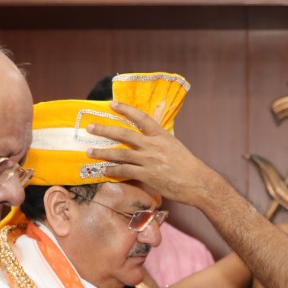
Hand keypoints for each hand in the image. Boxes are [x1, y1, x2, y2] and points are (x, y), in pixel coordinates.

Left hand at [85, 102, 225, 208]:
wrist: (198, 183)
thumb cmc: (189, 167)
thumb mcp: (175, 147)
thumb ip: (160, 143)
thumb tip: (149, 141)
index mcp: (162, 136)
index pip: (141, 118)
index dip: (126, 110)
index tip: (112, 104)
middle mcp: (153, 145)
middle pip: (124, 134)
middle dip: (105, 129)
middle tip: (90, 127)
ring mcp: (149, 160)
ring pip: (120, 153)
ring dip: (103, 152)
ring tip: (89, 152)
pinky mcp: (147, 175)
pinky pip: (125, 171)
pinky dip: (113, 170)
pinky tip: (103, 170)